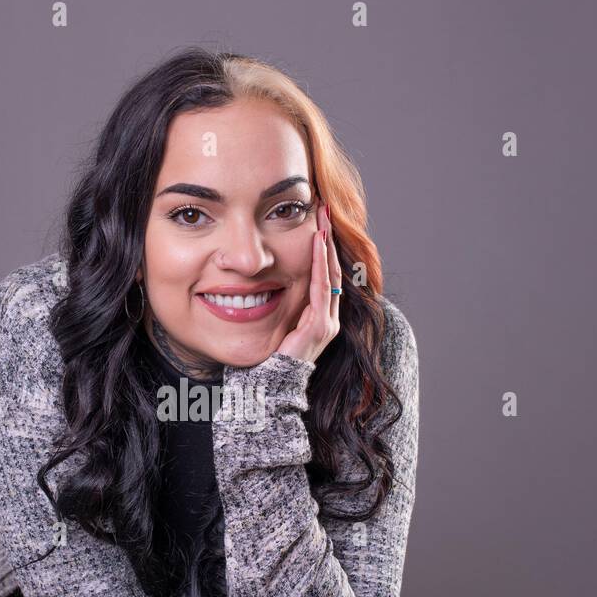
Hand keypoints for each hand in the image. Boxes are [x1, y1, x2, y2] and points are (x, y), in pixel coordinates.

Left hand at [277, 202, 340, 365]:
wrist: (270, 386)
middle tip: (323, 210)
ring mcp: (327, 323)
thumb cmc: (270, 358)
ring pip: (331, 274)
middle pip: (334, 269)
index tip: (317, 222)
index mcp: (321, 317)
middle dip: (329, 238)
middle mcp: (329, 318)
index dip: (324, 248)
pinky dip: (320, 263)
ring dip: (326, 244)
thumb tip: (263, 281)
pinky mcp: (319, 327)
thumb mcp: (277, 325)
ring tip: (322, 218)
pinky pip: (322, 287)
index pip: (326, 275)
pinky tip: (316, 242)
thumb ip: (280, 307)